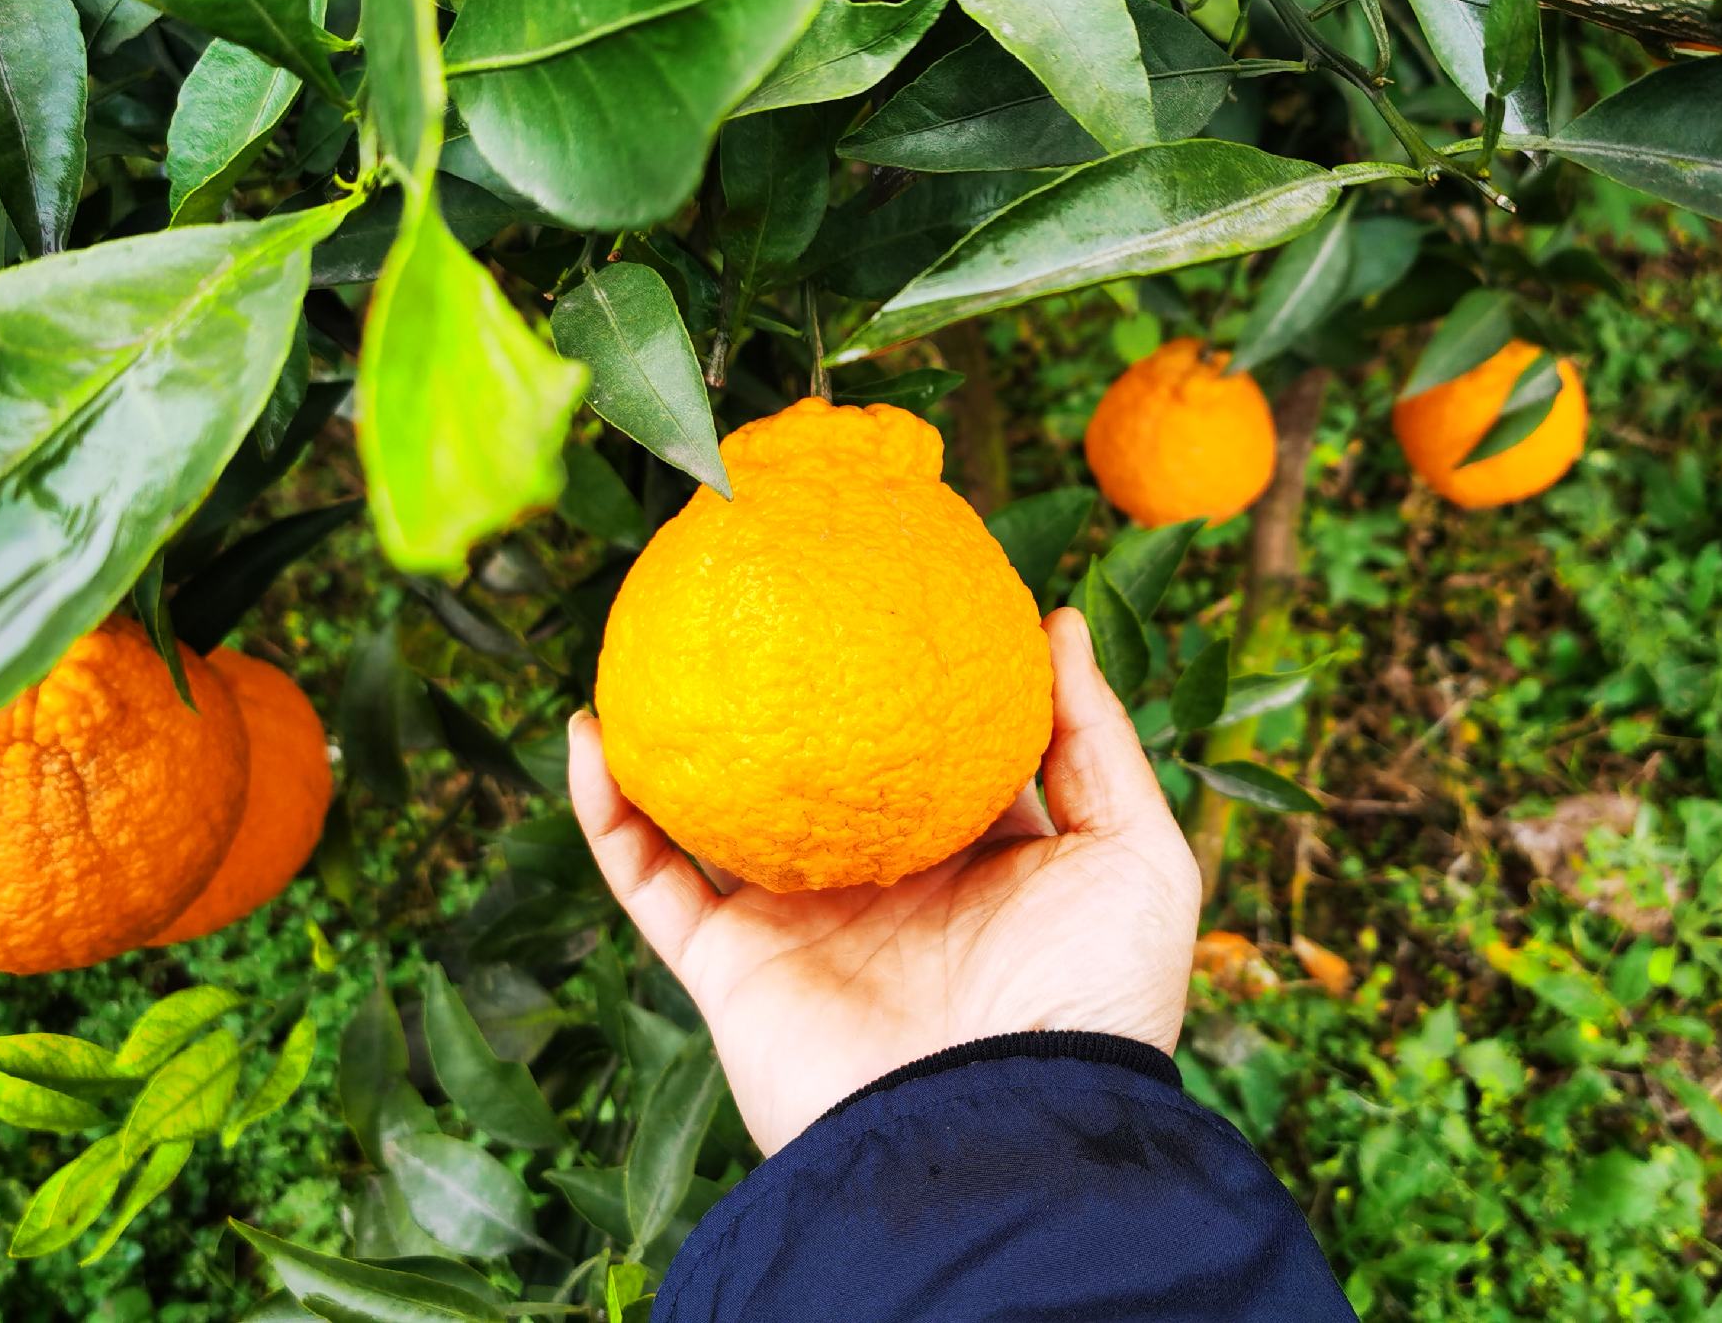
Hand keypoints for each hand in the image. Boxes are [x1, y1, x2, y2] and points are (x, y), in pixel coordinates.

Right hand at [567, 608, 1201, 1154]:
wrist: (1010, 1131)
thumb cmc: (1091, 997)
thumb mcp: (1133, 852)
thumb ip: (1096, 738)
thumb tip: (1059, 621)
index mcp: (971, 863)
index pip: (930, 756)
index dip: (907, 683)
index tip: (882, 590)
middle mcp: (877, 890)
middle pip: (816, 779)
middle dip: (785, 704)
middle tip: (759, 599)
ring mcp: (797, 927)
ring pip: (714, 818)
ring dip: (673, 745)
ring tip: (646, 650)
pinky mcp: (731, 966)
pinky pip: (647, 877)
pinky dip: (606, 811)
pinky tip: (588, 731)